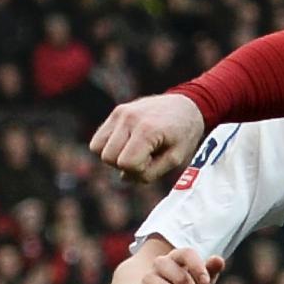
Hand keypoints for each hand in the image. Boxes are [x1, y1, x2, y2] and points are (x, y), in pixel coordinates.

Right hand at [90, 92, 206, 184]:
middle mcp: (130, 118)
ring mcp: (120, 113)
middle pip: (108, 158)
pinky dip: (108, 147)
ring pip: (97, 148)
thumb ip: (150, 173)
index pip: (126, 164)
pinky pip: (98, 139)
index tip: (153, 161)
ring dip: (114, 156)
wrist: (187, 105)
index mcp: (148, 130)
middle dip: (124, 165)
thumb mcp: (175, 159)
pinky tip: (127, 145)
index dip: (138, 170)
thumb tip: (123, 177)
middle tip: (144, 157)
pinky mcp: (116, 112)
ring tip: (134, 150)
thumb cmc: (184, 134)